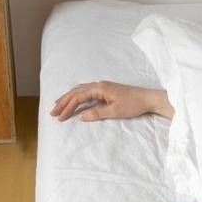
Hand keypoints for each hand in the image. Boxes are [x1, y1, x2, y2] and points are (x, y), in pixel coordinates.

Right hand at [50, 80, 169, 120]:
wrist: (148, 99)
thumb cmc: (133, 105)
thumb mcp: (115, 111)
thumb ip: (97, 113)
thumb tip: (81, 116)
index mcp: (100, 88)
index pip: (78, 96)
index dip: (67, 107)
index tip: (59, 117)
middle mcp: (99, 84)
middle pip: (76, 92)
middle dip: (64, 102)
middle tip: (53, 112)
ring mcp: (103, 86)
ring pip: (80, 90)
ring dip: (69, 98)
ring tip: (58, 105)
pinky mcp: (106, 90)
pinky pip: (87, 91)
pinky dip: (77, 96)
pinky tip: (74, 100)